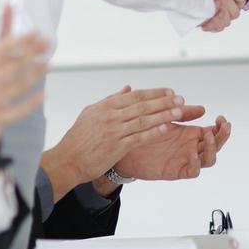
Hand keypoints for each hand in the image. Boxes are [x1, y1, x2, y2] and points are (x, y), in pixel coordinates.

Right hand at [0, 0, 49, 167]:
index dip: (20, 41)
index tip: (34, 32)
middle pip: (12, 66)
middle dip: (33, 53)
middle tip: (48, 43)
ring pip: (17, 86)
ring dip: (34, 74)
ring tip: (47, 63)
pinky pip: (15, 112)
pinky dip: (31, 104)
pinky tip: (42, 95)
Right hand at [38, 86, 189, 193]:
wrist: (67, 160)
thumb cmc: (78, 137)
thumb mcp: (91, 113)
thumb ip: (111, 100)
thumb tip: (128, 88)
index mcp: (106, 106)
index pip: (135, 96)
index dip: (154, 93)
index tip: (170, 91)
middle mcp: (111, 116)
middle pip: (143, 106)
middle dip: (164, 102)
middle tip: (180, 99)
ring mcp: (114, 131)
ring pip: (144, 120)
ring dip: (163, 115)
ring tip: (179, 112)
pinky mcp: (116, 147)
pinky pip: (139, 137)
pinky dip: (153, 132)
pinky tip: (166, 128)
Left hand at [115, 113, 232, 181]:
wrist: (124, 146)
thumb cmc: (143, 131)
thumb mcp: (165, 117)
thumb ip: (181, 112)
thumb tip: (201, 108)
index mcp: (191, 134)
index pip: (214, 131)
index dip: (221, 127)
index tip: (222, 118)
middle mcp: (191, 147)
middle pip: (215, 145)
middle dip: (222, 136)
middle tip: (222, 126)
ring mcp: (184, 159)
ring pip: (208, 159)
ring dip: (211, 148)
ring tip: (207, 137)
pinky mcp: (175, 170)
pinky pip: (192, 171)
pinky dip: (196, 165)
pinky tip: (194, 155)